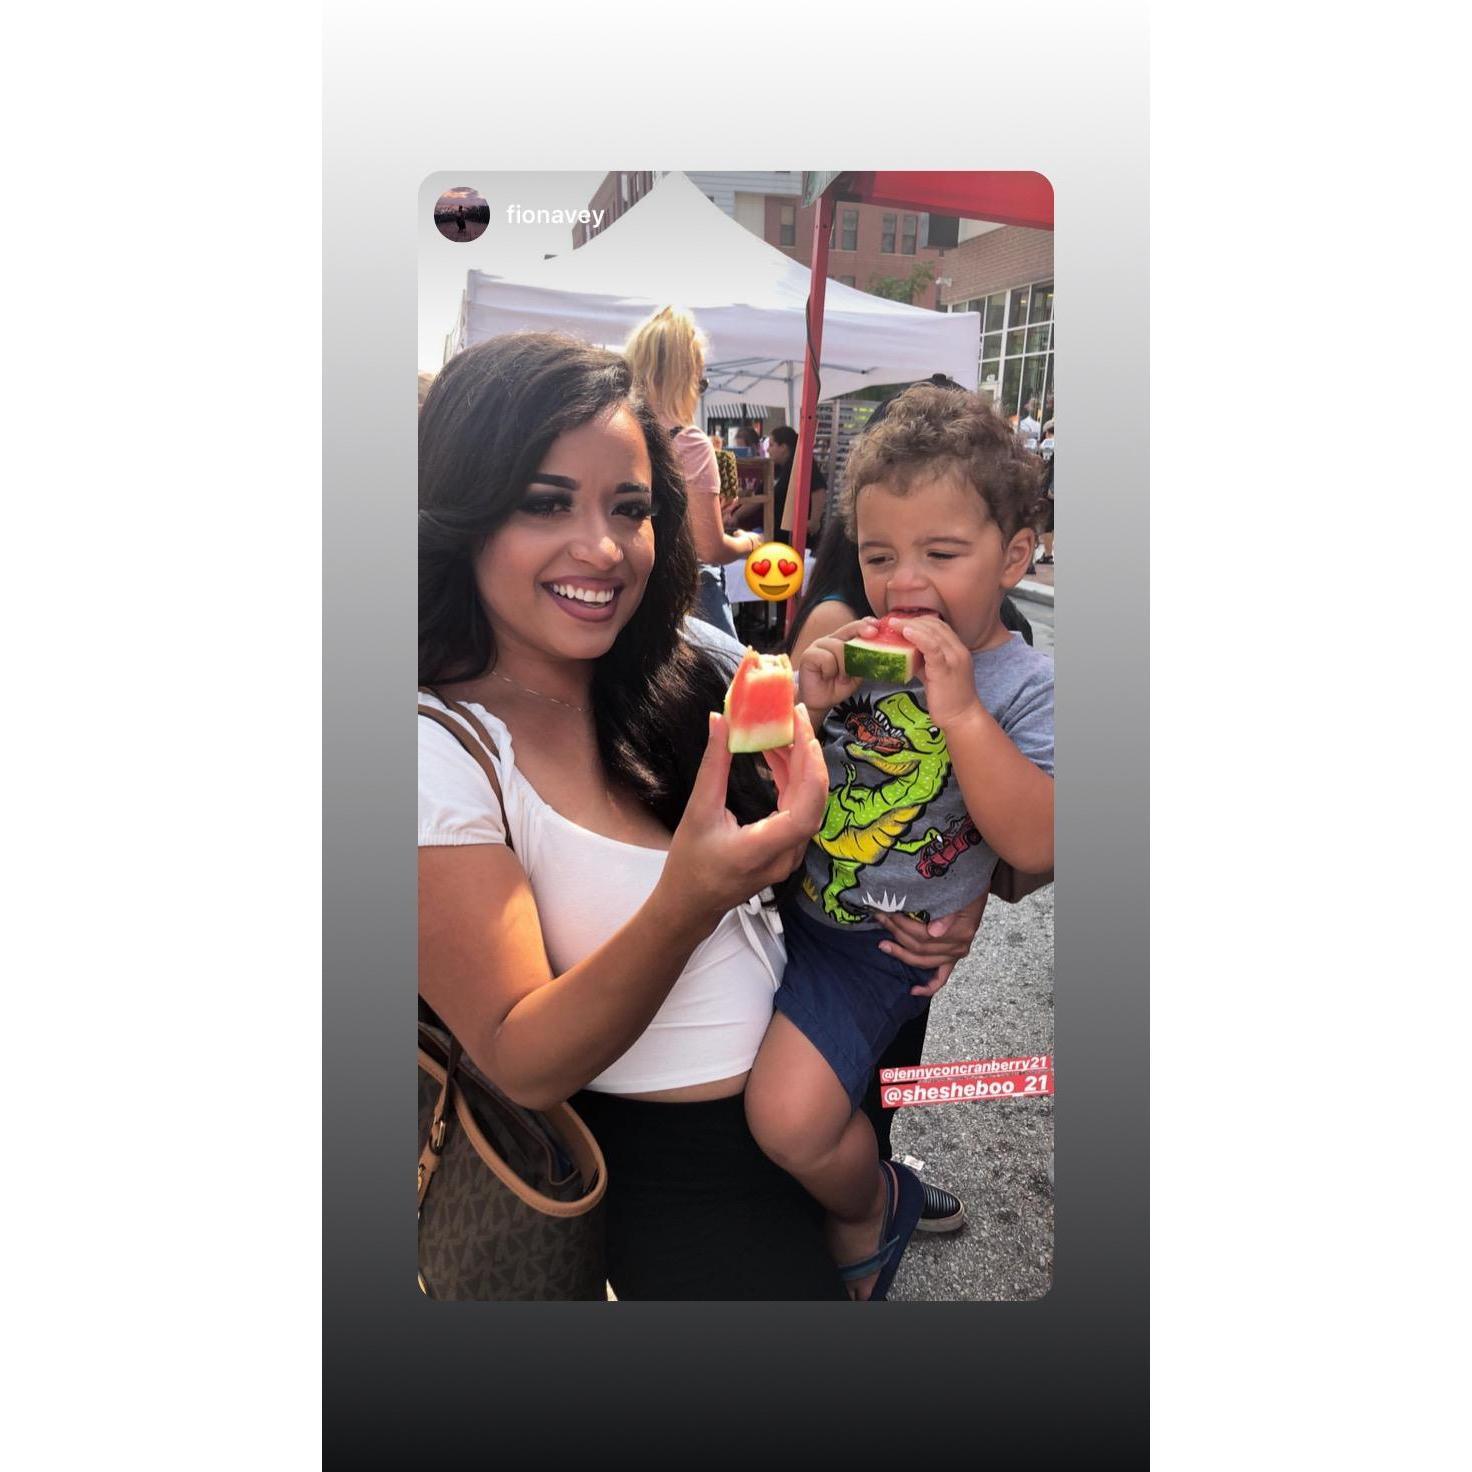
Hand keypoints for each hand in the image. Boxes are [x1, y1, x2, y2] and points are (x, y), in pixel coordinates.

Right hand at [664, 705, 827, 924]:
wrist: (691, 904)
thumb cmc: (690, 863)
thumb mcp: (698, 812)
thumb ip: (713, 766)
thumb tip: (720, 721)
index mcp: (764, 848)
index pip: (806, 805)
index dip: (810, 763)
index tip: (800, 727)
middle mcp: (787, 854)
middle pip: (813, 799)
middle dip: (807, 754)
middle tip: (793, 717)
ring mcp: (791, 854)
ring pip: (809, 803)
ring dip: (800, 766)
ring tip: (783, 732)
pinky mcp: (787, 849)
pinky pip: (799, 810)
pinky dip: (792, 781)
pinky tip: (778, 758)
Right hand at [797, 615, 877, 713]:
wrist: (821, 702)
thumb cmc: (838, 686)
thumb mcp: (857, 673)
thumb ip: (864, 661)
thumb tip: (878, 653)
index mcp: (843, 641)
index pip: (856, 627)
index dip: (866, 624)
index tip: (877, 627)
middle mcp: (831, 639)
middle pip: (849, 629)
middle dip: (861, 630)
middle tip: (872, 634)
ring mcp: (819, 645)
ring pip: (839, 647)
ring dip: (845, 666)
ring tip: (842, 678)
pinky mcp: (808, 655)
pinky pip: (826, 658)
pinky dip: (830, 670)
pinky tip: (827, 676)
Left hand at [873, 889, 989, 996]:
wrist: (976, 889)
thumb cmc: (966, 887)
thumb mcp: (961, 894)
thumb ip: (949, 914)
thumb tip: (934, 932)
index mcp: (960, 932)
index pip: (924, 935)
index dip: (902, 926)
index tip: (886, 912)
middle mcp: (959, 947)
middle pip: (920, 947)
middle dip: (897, 934)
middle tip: (880, 919)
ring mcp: (955, 955)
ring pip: (922, 961)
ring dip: (901, 953)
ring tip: (883, 943)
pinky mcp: (952, 959)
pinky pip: (941, 979)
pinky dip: (928, 988)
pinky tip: (912, 990)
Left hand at [897, 617, 982, 728]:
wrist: (962, 717)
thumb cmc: (948, 699)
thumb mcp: (935, 674)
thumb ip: (924, 661)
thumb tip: (905, 652)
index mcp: (957, 650)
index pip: (939, 626)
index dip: (919, 621)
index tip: (902, 621)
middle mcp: (958, 650)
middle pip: (935, 625)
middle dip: (912, 620)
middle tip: (893, 621)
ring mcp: (954, 658)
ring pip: (932, 633)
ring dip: (910, 625)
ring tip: (893, 623)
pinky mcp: (945, 669)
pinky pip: (931, 647)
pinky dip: (917, 637)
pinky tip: (905, 632)